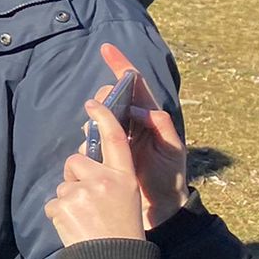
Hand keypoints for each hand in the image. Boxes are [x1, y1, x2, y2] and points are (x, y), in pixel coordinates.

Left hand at [45, 101, 147, 245]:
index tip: (93, 102)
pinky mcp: (63, 205)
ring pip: (64, 184)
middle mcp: (104, 180)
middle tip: (90, 202)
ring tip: (86, 219)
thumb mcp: (126, 197)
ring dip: (69, 199)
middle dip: (76, 176)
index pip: (115, 140)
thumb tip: (83, 164)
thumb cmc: (121, 229)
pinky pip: (53, 203)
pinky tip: (75, 226)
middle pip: (76, 161)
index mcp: (124, 177)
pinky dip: (60, 214)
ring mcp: (82, 192)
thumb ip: (109, 178)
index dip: (104, 118)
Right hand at [95, 43, 187, 229]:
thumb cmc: (169, 179)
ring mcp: (117, 139)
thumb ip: (160, 127)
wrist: (159, 209)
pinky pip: (90, 139)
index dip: (121, 66)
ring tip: (96, 136)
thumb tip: (138, 109)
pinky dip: (87, 140)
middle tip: (99, 109)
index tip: (106, 49)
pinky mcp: (104, 155)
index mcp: (150, 120)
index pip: (135, 86)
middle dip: (104, 98)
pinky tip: (89, 150)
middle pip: (112, 99)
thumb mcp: (172, 152)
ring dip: (94, 122)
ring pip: (98, 118)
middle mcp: (132, 125)